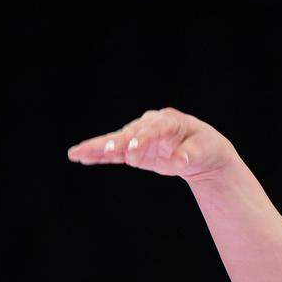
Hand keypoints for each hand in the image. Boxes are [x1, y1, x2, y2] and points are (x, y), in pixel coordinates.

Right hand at [67, 108, 232, 181]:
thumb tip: (180, 161)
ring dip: (97, 148)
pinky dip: (99, 155)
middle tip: (99, 151)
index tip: (132, 151)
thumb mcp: (203, 150)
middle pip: (129, 133)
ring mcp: (140, 136)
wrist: (201, 152)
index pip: (154, 129)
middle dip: (114, 143)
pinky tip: (81, 157)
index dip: (142, 139)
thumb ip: (190, 154)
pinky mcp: (134, 150)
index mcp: (169, 121)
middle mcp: (150, 125)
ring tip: (76, 153)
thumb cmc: (204, 147)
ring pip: (116, 142)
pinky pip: (115, 153)